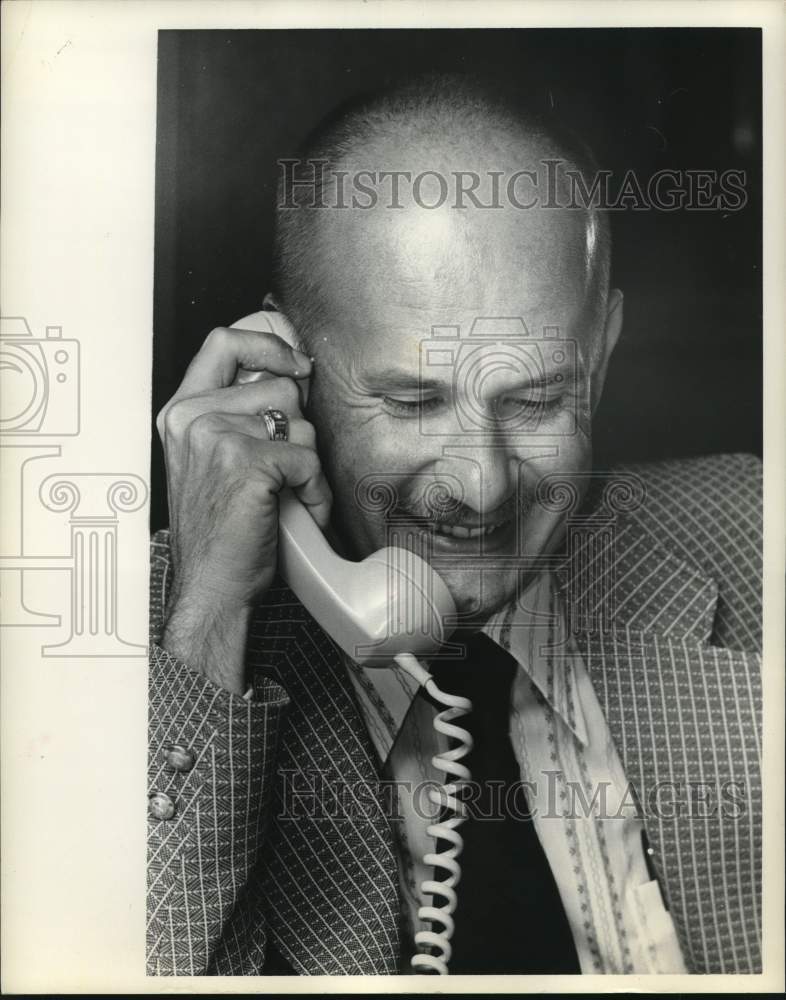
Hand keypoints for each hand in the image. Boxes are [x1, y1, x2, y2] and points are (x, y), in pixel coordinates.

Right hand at [156, 325, 331, 692]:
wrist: (210, 585)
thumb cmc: (219, 531)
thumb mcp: (212, 460)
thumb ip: (235, 415)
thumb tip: (294, 376)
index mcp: (181, 412)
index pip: (224, 341)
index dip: (268, 343)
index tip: (295, 363)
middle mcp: (193, 417)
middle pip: (279, 385)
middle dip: (298, 428)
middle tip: (288, 467)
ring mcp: (217, 436)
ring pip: (301, 422)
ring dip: (308, 462)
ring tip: (290, 494)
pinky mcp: (246, 462)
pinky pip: (308, 459)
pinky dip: (315, 490)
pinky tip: (299, 510)